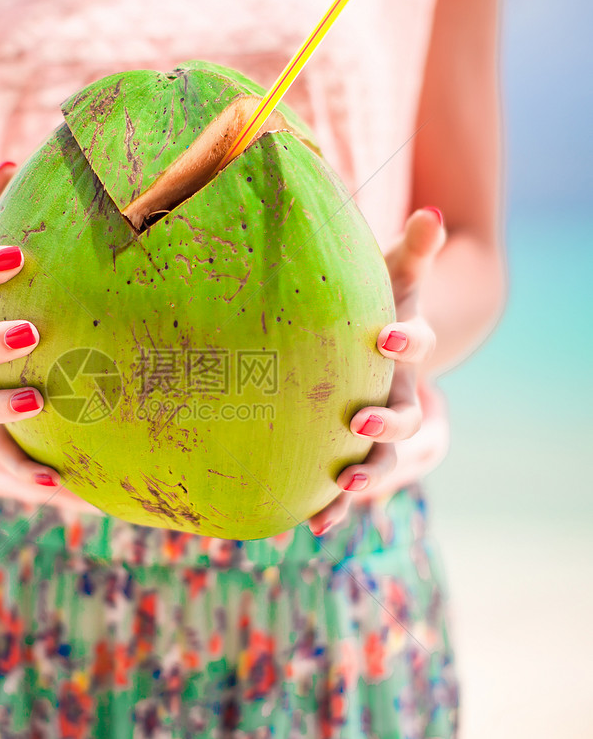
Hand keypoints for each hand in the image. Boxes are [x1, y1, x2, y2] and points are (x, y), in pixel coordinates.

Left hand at [307, 206, 446, 536]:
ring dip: (366, 473)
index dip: (408, 341)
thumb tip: (428, 213)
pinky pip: (345, 485)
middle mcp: (399, 392)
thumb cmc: (376, 301)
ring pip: (382, 458)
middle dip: (386, 420)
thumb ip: (410, 248)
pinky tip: (311, 525)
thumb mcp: (393, 272)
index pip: (417, 342)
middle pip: (406, 412)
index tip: (388, 337)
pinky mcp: (351, 455)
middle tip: (362, 420)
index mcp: (405, 345)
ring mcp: (378, 430)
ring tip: (347, 484)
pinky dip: (333, 506)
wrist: (377, 349)